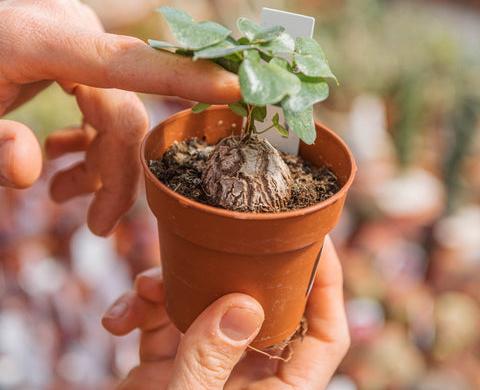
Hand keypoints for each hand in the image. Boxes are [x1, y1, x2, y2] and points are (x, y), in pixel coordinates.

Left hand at [0, 0, 239, 234]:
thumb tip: (36, 174)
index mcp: (34, 37)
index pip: (127, 64)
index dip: (186, 79)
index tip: (235, 88)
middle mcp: (67, 27)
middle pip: (123, 111)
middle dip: (117, 173)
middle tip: (97, 226)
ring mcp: (73, 33)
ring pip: (117, 111)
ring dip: (100, 161)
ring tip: (65, 196)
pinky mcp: (74, 47)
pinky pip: (103, 98)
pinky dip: (90, 138)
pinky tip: (64, 165)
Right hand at [103, 236, 349, 388]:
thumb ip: (211, 362)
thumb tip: (243, 304)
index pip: (324, 332)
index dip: (326, 284)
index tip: (315, 239)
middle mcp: (247, 374)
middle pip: (262, 303)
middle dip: (235, 268)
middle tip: (223, 235)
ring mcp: (209, 364)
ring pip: (208, 302)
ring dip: (170, 287)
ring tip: (142, 290)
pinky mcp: (171, 361)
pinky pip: (164, 319)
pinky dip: (141, 310)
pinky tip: (117, 319)